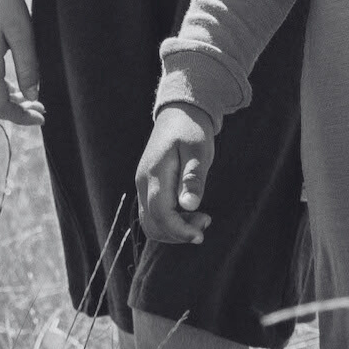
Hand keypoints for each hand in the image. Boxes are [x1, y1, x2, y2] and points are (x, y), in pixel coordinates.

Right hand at [0, 0, 44, 124]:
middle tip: (39, 110)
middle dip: (14, 113)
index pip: (0, 106)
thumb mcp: (23, 34)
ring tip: (30, 101)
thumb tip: (32, 96)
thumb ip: (28, 68)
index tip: (41, 118)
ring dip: (5, 103)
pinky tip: (15, 87)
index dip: (21, 116)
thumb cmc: (3, 2)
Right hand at [135, 105, 214, 244]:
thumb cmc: (192, 130)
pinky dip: (170, 222)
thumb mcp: (198, 151)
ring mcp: (142, 185)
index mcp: (155, 174)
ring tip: (200, 217)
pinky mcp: (147, 186)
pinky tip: (190, 212)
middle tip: (205, 222)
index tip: (201, 235)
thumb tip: (189, 206)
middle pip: (152, 225)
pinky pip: (153, 214)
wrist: (178, 113)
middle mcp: (143, 182)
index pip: (160, 214)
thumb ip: (193, 178)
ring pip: (150, 223)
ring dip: (174, 230)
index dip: (180, 230)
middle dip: (178, 233)